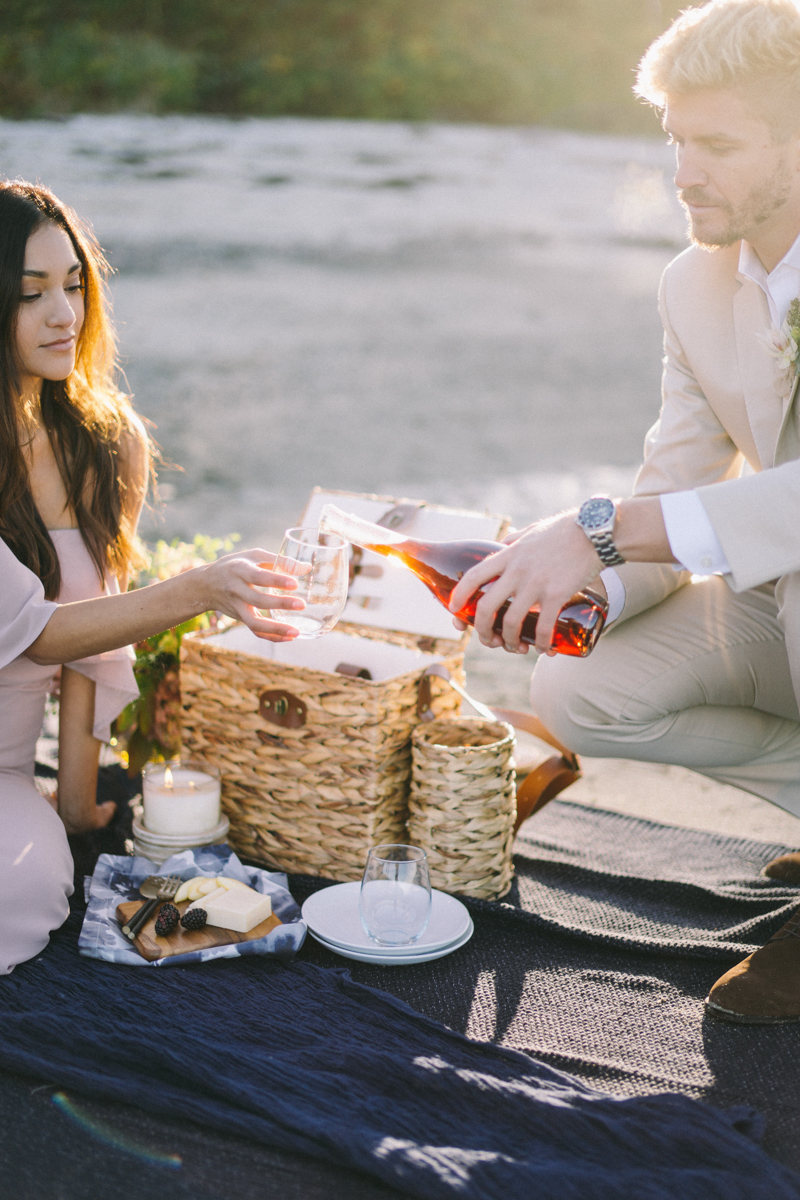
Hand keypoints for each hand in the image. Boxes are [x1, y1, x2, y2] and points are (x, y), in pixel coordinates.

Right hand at [196, 550, 305, 640]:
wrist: (206, 585)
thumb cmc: (236, 565)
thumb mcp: (254, 556)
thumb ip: (279, 560)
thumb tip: (306, 568)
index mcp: (240, 569)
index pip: (258, 577)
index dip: (276, 580)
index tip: (295, 583)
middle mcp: (236, 589)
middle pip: (257, 600)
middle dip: (280, 604)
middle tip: (302, 604)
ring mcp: (236, 607)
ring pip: (254, 622)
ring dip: (275, 629)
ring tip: (296, 632)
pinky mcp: (240, 618)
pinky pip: (255, 631)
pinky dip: (272, 636)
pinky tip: (289, 637)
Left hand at [448, 511, 601, 653]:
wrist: (595, 532)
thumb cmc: (564, 530)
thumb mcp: (530, 532)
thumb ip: (514, 540)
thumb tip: (503, 545)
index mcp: (508, 555)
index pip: (473, 576)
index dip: (459, 596)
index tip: (453, 610)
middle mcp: (517, 571)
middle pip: (486, 607)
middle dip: (481, 629)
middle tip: (487, 639)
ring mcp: (536, 584)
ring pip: (511, 622)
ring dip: (511, 641)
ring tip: (516, 648)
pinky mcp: (557, 594)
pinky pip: (544, 627)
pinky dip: (542, 643)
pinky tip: (544, 649)